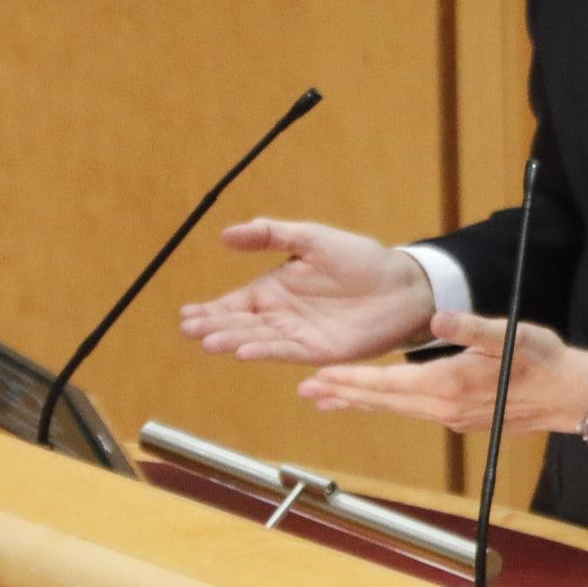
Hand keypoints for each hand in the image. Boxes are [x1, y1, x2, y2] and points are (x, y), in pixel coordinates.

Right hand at [178, 219, 438, 365]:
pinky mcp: (319, 350)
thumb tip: (225, 235)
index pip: (234, 303)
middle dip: (214, 327)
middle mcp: (281, 316)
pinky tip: (244, 351)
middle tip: (190, 330)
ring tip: (210, 342)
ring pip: (258, 339)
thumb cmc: (359, 259)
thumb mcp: (311, 239)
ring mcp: (298, 335)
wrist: (402, 285)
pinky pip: (286, 351)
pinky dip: (265, 351)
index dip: (210, 310)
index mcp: (274, 289)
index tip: (185, 315)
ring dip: (233, 341)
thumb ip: (270, 235)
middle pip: (240, 324)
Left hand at [298, 312, 587, 434]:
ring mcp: (453, 416)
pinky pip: (413, 412)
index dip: (352, 380)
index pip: (388, 384)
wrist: (570, 395)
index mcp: (449, 385)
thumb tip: (437, 318)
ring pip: (396, 409)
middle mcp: (445, 407)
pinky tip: (380, 401)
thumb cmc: (542, 360)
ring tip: (331, 399)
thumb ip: (469, 326)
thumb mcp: (507, 333)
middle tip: (308, 393)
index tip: (319, 378)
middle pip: (384, 401)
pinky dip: (388, 405)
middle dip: (344, 394)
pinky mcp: (462, 418)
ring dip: (362, 402)